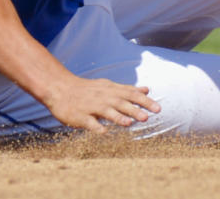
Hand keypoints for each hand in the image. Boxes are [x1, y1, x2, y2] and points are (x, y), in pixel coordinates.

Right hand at [44, 73, 160, 134]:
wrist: (61, 89)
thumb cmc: (88, 89)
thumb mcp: (108, 86)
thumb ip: (127, 90)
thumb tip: (147, 90)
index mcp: (111, 90)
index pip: (131, 94)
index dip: (145, 101)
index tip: (158, 108)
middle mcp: (104, 97)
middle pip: (121, 102)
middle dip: (136, 109)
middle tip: (149, 116)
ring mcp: (92, 106)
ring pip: (107, 111)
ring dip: (119, 117)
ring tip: (130, 123)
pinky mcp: (81, 116)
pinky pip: (90, 122)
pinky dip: (97, 127)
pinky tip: (104, 133)